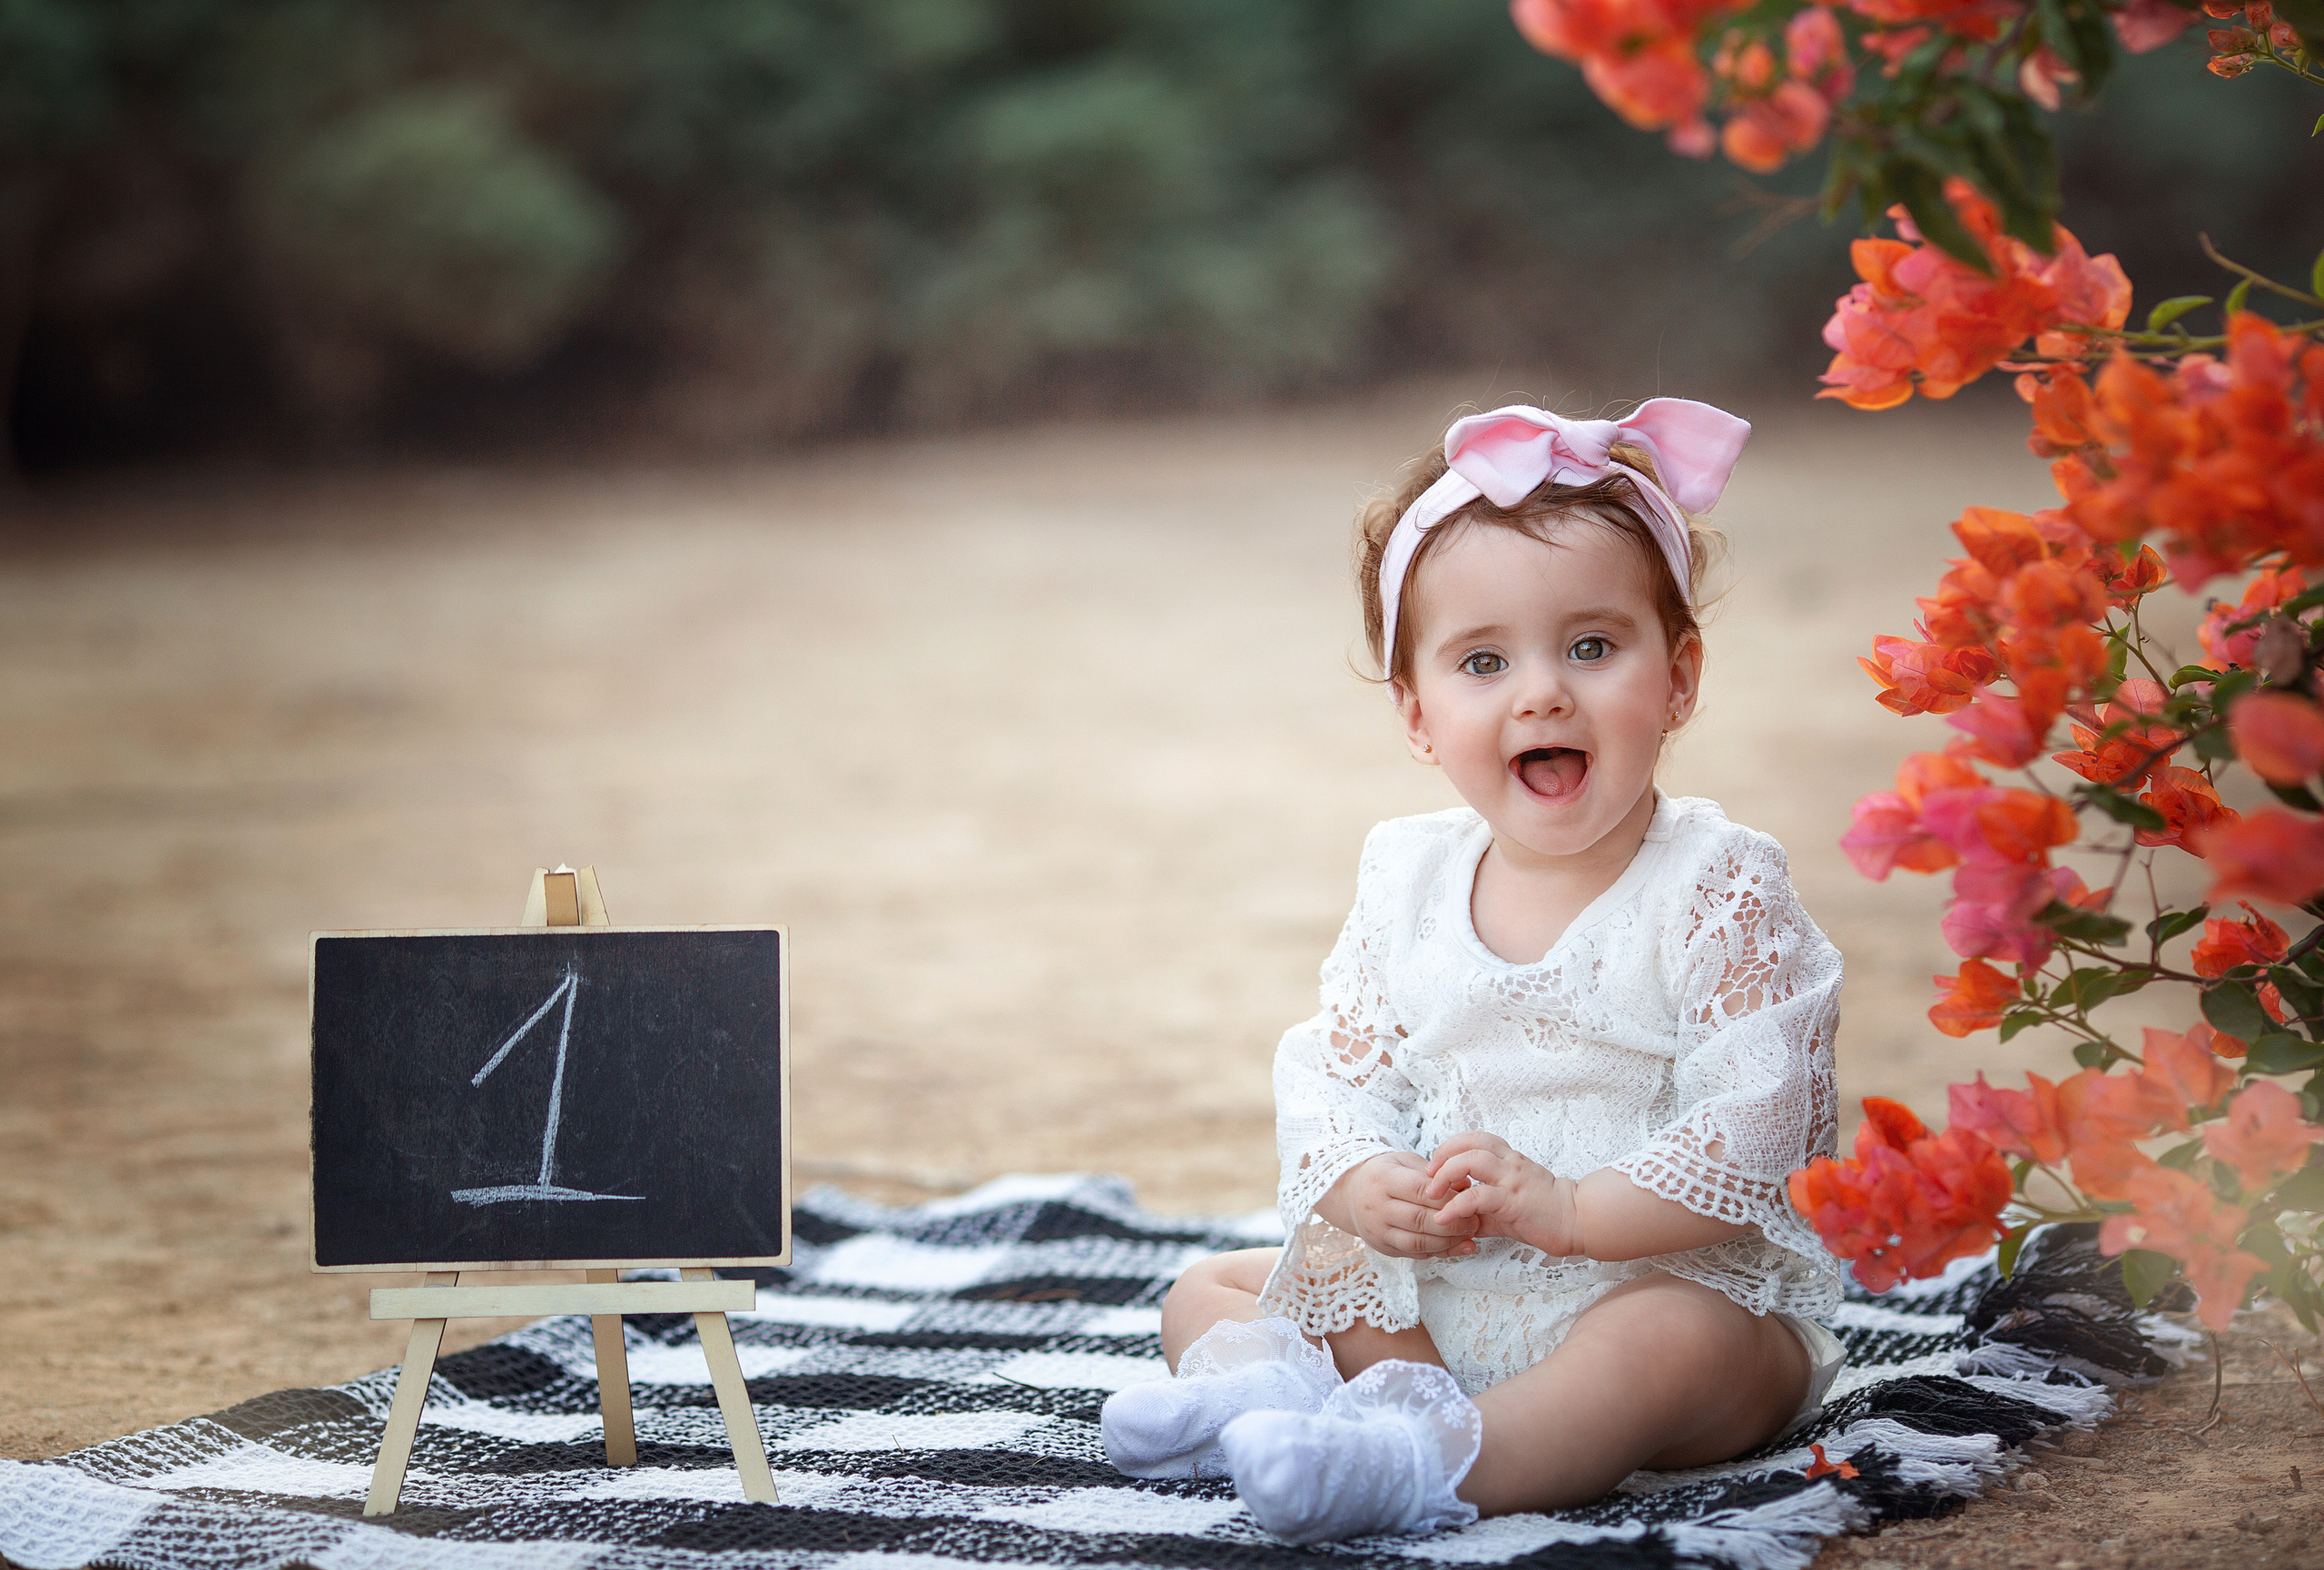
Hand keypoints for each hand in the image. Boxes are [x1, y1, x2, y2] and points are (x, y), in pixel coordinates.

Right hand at [1317, 1151, 1478, 1258]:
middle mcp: (1376, 1206)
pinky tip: (1459, 1247)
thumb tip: (1465, 1186)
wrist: (1351, 1193)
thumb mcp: (1405, 1162)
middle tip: (1475, 1221)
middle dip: (1452, 1223)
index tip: (1470, 1198)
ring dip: (1448, 1241)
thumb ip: (1434, 1174)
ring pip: (1418, 1242)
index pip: (1420, 1190)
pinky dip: (1440, 1252)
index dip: (1448, 1197)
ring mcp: (1377, 1230)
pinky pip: (1415, 1254)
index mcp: (1383, 1179)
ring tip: (1470, 1236)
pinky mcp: (1383, 1248)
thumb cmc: (1385, 1173)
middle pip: (1419, 1219)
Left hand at [1424, 1133, 1578, 1257]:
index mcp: (1509, 1160)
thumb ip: (1482, 1208)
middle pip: (1470, 1142)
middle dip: (1442, 1155)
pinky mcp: (1514, 1201)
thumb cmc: (1544, 1212)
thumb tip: (1457, 1219)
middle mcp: (1510, 1164)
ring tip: (1432, 1194)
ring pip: (1472, 1160)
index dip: (1450, 1146)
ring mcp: (1512, 1180)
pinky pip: (1479, 1197)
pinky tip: (1444, 1218)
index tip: (1436, 1166)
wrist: (1577, 1221)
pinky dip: (1456, 1206)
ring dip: (1445, 1174)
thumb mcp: (1507, 1206)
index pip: (1475, 1138)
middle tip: (1428, 1176)